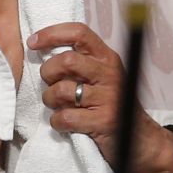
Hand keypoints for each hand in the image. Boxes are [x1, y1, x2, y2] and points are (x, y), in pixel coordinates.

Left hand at [28, 22, 172, 172]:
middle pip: (67, 60)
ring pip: (61, 90)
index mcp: (107, 58)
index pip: (79, 33)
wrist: (140, 140)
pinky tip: (64, 123)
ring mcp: (109, 98)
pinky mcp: (104, 121)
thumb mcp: (102, 76)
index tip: (33, 42)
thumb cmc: (111, 105)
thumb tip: (42, 49)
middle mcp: (110, 74)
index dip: (52, 34)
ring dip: (50, 100)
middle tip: (49, 84)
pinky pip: (65, 117)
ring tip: (57, 105)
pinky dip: (57, 122)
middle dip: (48, 73)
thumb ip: (81, 62)